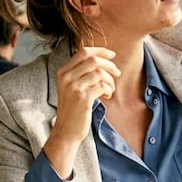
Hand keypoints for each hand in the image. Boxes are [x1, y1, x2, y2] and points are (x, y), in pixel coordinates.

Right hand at [43, 46, 118, 177]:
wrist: (66, 131)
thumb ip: (81, 73)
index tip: (112, 54)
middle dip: (110, 65)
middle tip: (117, 74)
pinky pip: (103, 86)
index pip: (84, 52)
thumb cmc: (72, 109)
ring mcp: (74, 87)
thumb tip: (102, 59)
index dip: (100, 50)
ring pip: (100, 73)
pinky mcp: (83, 98)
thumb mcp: (71, 87)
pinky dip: (109, 90)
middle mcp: (67, 77)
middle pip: (94, 60)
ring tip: (110, 90)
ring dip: (110, 81)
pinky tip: (107, 97)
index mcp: (63, 71)